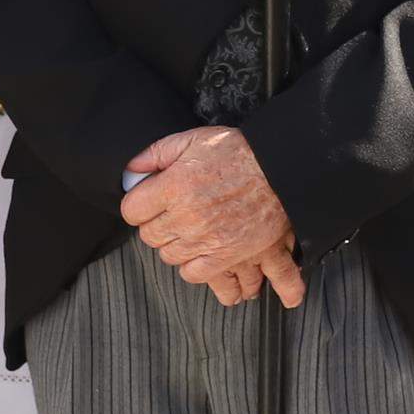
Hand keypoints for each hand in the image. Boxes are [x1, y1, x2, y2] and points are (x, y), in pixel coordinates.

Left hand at [122, 126, 302, 302]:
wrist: (281, 169)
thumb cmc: (239, 152)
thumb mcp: (193, 139)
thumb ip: (156, 154)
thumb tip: (131, 171)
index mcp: (174, 187)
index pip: (132, 210)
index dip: (139, 205)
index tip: (149, 202)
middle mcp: (186, 217)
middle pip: (150, 236)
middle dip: (158, 224)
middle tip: (174, 213)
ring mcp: (206, 240)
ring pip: (170, 256)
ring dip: (177, 245)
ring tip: (192, 231)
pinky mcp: (227, 256)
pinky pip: (196, 274)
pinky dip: (196, 267)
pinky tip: (203, 254)